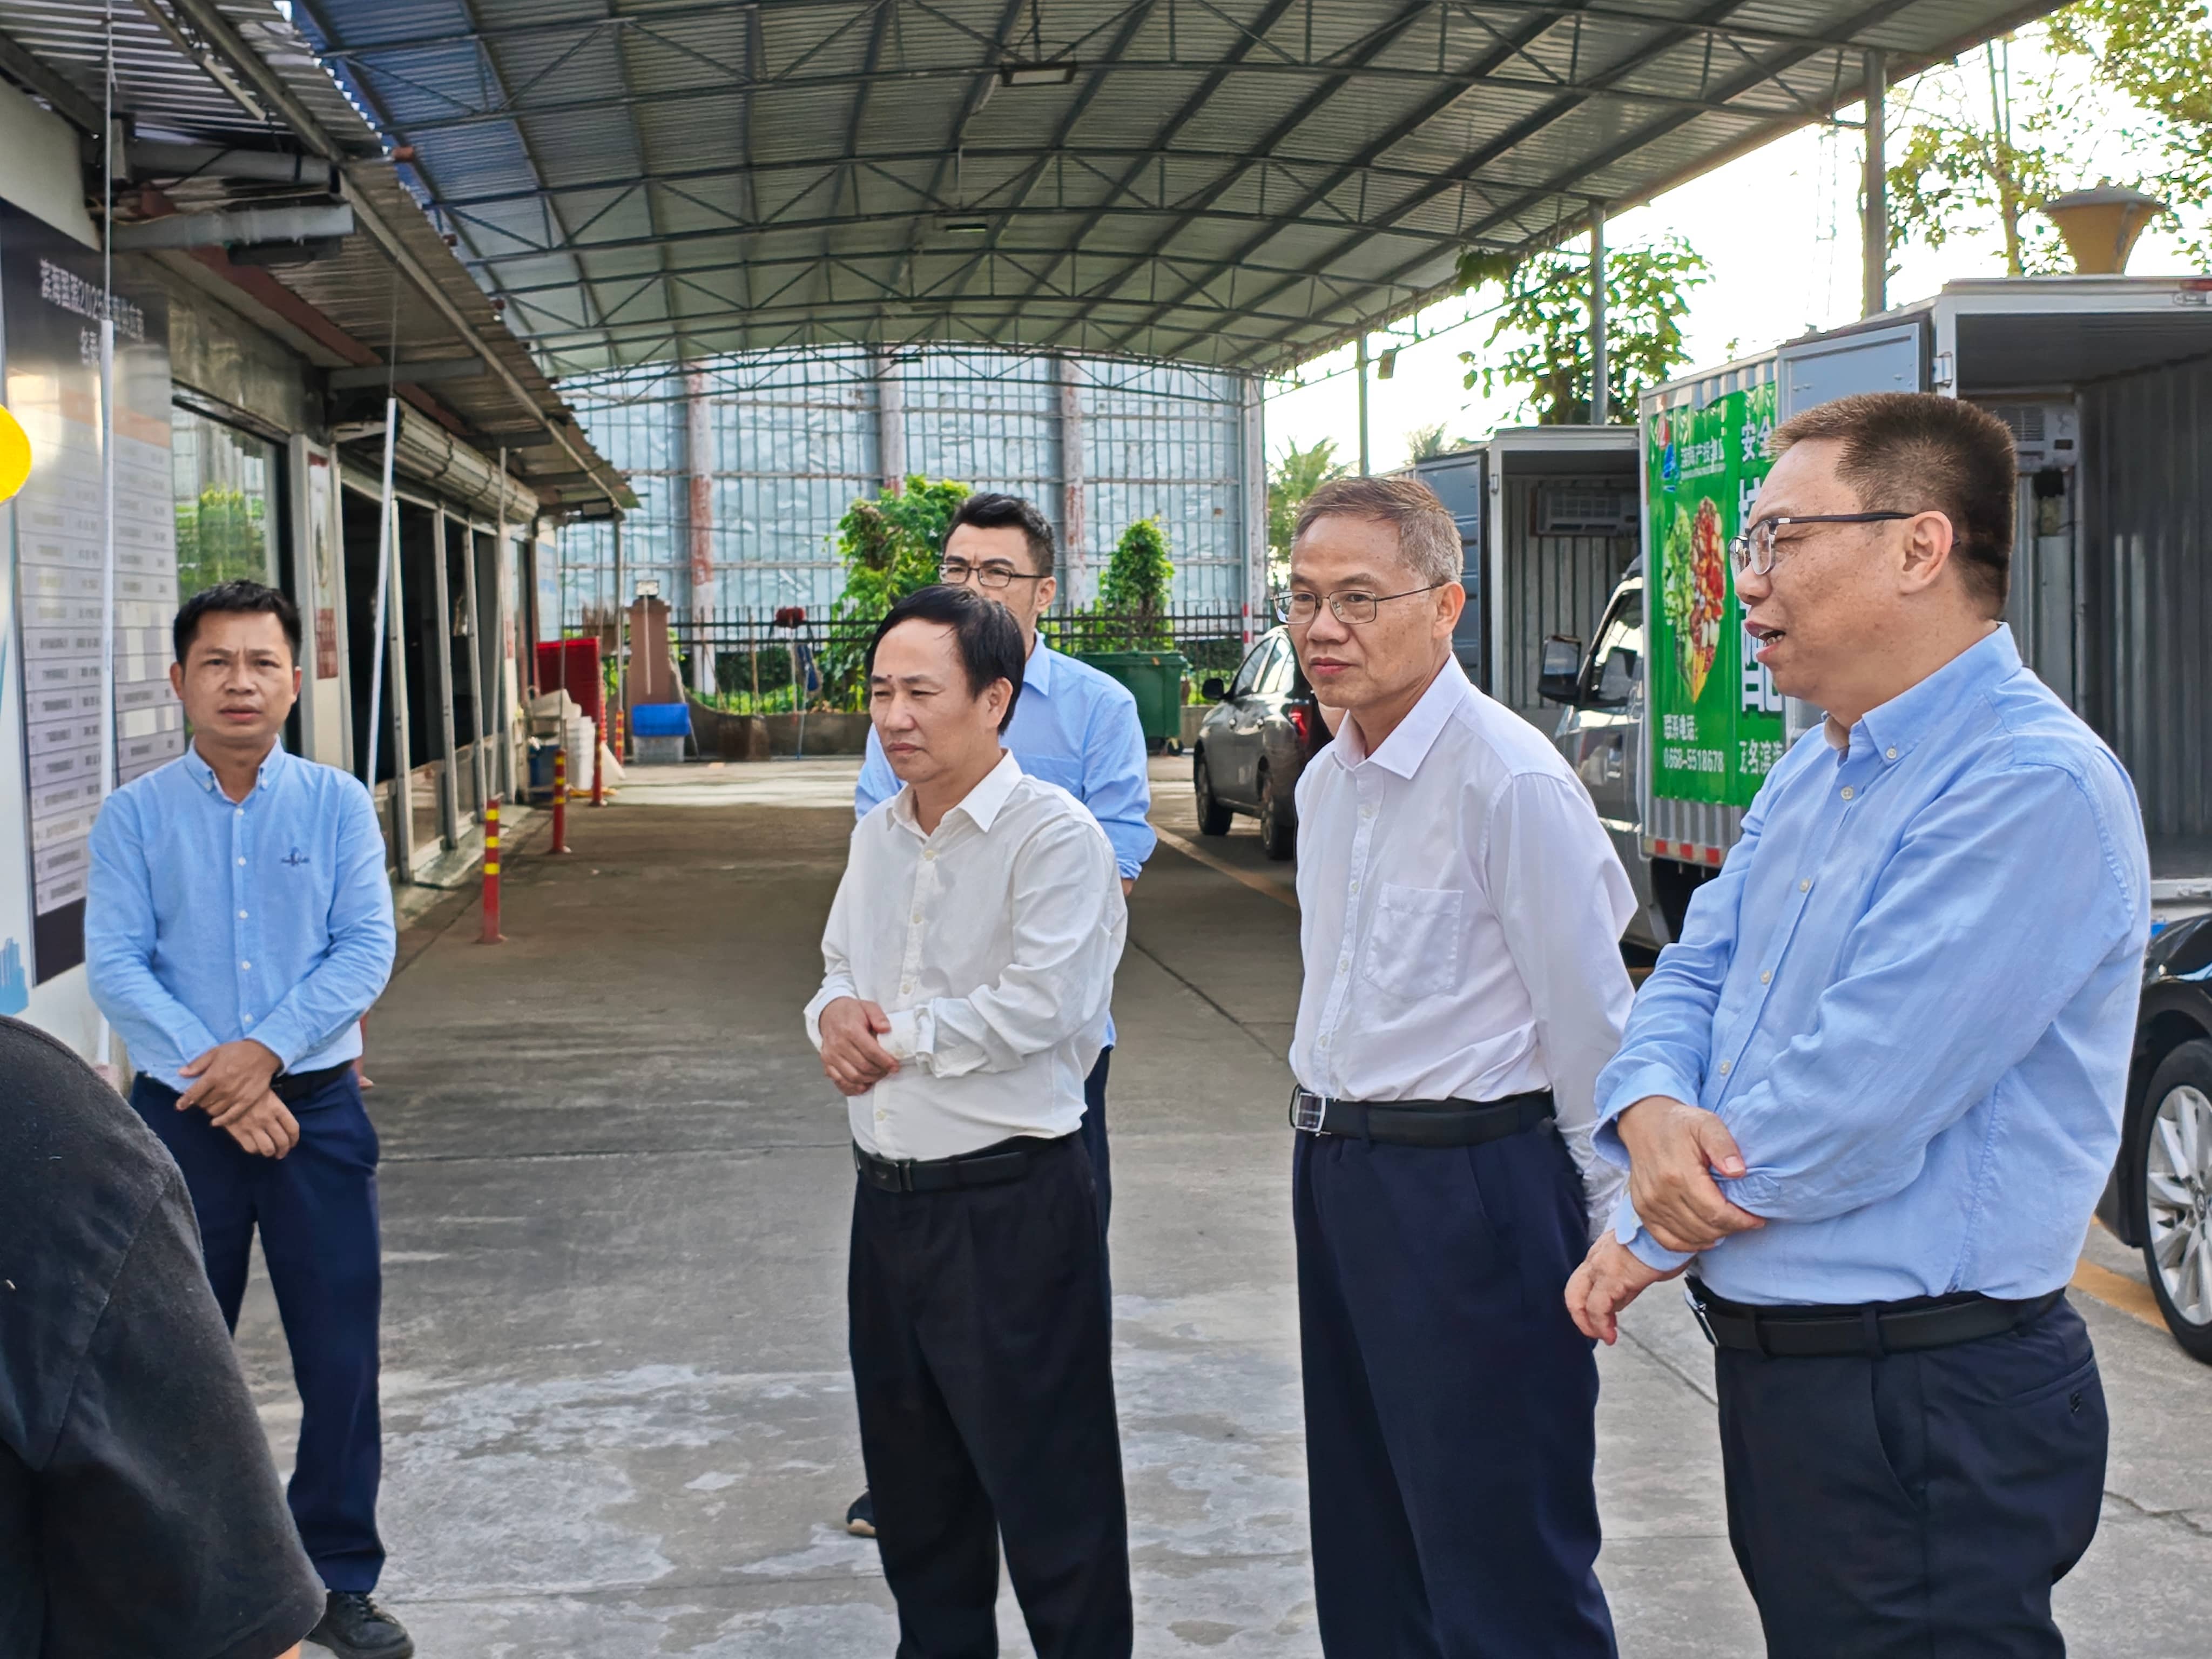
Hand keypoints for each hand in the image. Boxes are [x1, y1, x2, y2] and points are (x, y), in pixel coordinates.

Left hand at [177, 1039, 280, 1121]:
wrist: (265, 1053)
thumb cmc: (238, 1051)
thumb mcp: (215, 1052)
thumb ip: (198, 1064)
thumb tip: (181, 1073)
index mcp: (213, 1076)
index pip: (193, 1094)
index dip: (184, 1101)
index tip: (179, 1106)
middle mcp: (223, 1089)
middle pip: (203, 1103)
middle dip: (199, 1102)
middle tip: (201, 1097)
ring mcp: (235, 1097)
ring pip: (214, 1111)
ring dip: (209, 1109)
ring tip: (211, 1103)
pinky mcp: (247, 1101)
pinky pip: (231, 1116)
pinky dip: (221, 1121)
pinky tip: (216, 1122)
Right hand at [218, 1091, 298, 1158]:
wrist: (226, 1088)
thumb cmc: (250, 1089)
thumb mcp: (269, 1094)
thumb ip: (277, 1110)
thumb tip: (284, 1126)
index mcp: (277, 1108)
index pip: (293, 1128)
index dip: (294, 1139)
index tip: (292, 1143)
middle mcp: (267, 1119)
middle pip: (282, 1141)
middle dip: (284, 1150)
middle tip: (281, 1152)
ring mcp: (253, 1126)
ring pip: (267, 1148)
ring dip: (270, 1152)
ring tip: (270, 1152)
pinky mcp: (239, 1132)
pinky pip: (251, 1148)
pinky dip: (255, 1150)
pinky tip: (256, 1147)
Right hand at [819, 997, 898, 1097]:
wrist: (829, 1013)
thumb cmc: (851, 1012)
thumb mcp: (868, 1006)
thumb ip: (878, 1016)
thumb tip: (886, 1029)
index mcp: (850, 1029)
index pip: (871, 1051)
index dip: (885, 1061)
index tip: (895, 1066)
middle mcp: (838, 1044)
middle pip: (863, 1066)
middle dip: (879, 1071)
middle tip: (888, 1070)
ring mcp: (830, 1055)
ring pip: (853, 1076)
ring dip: (869, 1079)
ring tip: (878, 1075)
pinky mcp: (826, 1063)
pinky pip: (839, 1081)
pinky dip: (853, 1087)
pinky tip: (864, 1085)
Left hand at [1566, 1231, 1681, 1343]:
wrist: (1672, 1227)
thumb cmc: (1665, 1239)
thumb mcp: (1644, 1259)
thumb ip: (1633, 1275)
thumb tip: (1632, 1288)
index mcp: (1604, 1250)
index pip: (1589, 1280)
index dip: (1593, 1301)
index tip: (1606, 1316)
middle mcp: (1597, 1257)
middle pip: (1574, 1289)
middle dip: (1580, 1313)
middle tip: (1594, 1330)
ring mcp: (1600, 1266)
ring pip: (1579, 1299)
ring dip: (1590, 1323)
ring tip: (1605, 1336)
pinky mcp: (1611, 1277)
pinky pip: (1597, 1308)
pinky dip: (1600, 1326)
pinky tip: (1609, 1335)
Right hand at [1614, 1095, 1764, 1253]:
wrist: (1644, 1124)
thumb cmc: (1680, 1124)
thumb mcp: (1706, 1123)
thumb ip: (1723, 1146)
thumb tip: (1738, 1172)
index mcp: (1679, 1174)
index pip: (1716, 1212)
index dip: (1740, 1221)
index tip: (1756, 1219)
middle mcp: (1660, 1194)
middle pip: (1704, 1228)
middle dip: (1731, 1228)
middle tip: (1745, 1220)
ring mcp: (1649, 1204)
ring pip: (1689, 1237)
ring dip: (1713, 1236)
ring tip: (1728, 1225)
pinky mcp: (1642, 1210)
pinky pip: (1667, 1240)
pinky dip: (1689, 1244)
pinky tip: (1704, 1238)